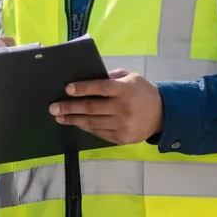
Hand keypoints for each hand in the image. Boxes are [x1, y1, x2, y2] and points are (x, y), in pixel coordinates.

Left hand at [49, 69, 163, 145]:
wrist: (163, 114)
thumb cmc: (142, 92)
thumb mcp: (131, 77)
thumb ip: (110, 77)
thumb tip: (86, 80)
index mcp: (125, 90)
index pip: (100, 88)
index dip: (83, 88)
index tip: (67, 89)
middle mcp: (123, 108)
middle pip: (91, 108)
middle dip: (69, 107)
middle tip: (53, 107)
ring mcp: (122, 125)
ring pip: (92, 123)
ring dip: (73, 119)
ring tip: (59, 116)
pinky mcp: (121, 138)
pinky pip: (98, 133)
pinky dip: (85, 127)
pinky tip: (76, 123)